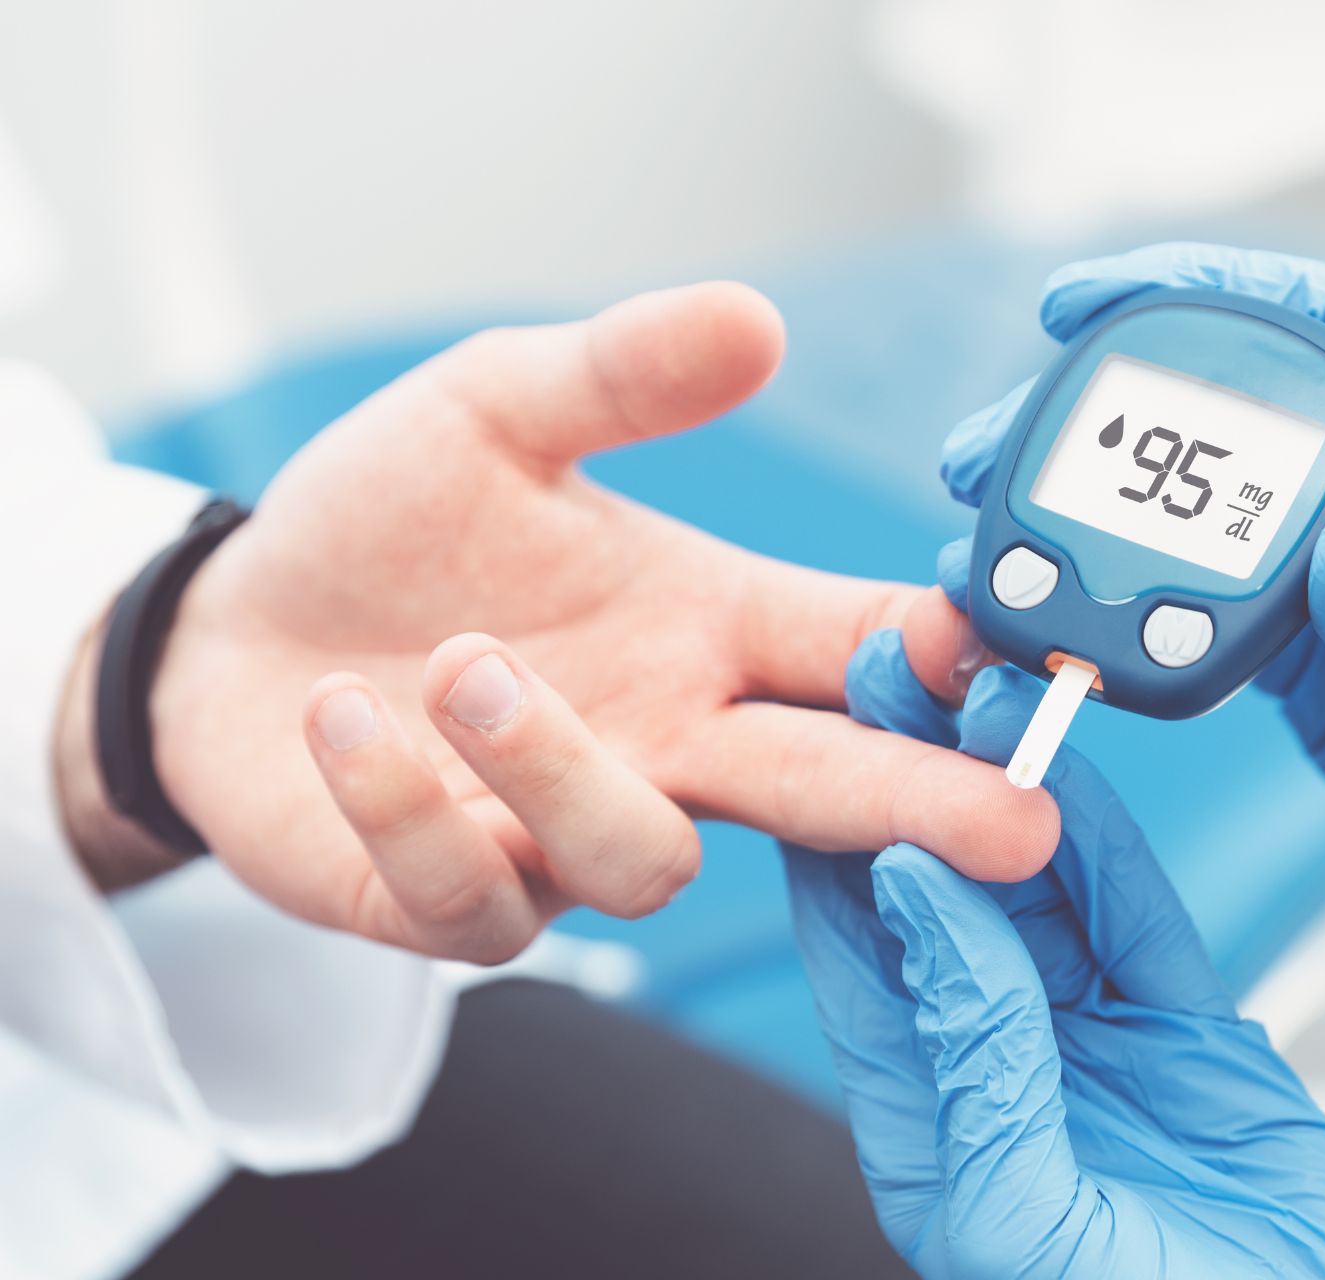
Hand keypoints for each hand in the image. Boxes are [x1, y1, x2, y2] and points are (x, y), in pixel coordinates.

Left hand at [85, 282, 1054, 960]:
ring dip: (566, 769)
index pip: (864, 653)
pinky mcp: (455, 899)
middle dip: (926, 809)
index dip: (948, 663)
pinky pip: (471, 893)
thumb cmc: (391, 523)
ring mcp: (567, 836)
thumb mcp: (496, 410)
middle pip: (827, 793)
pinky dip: (408, 804)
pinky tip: (346, 716)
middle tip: (1012, 828)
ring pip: (644, 858)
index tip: (1009, 650)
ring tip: (469, 670)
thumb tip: (759, 319)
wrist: (236, 629)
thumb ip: (621, 373)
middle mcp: (667, 744)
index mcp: (708, 631)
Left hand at [783, 636, 1324, 1278]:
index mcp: (929, 1122)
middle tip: (905, 668)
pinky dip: (1105, 835)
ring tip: (986, 683)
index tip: (834, 731)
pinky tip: (1070, 764)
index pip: (862, 953)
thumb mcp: (1023, 1212)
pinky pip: (1136, 910)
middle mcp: (1000, 1066)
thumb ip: (971, 1050)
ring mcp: (1094, 1039)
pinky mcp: (1185, 1027)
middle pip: (945, 894)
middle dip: (921, 777)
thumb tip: (913, 897)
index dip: (843, 835)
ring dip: (1010, 784)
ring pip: (1040, 884)